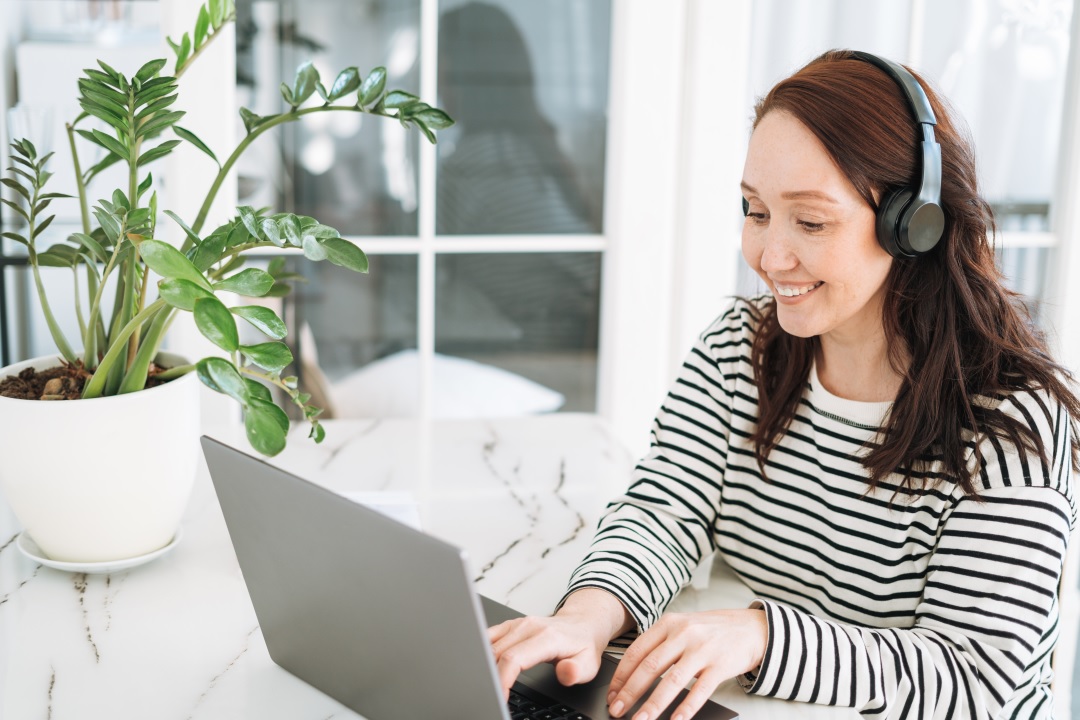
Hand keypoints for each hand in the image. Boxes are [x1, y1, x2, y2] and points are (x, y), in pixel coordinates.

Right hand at [488, 589, 633, 699]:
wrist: (582, 623)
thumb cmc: (582, 645)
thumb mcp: (589, 663)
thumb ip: (577, 671)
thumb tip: (565, 672)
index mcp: (546, 637)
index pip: (514, 659)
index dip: (502, 680)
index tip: (500, 697)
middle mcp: (529, 627)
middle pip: (497, 653)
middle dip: (489, 677)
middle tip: (489, 696)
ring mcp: (517, 624)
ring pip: (489, 645)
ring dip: (483, 666)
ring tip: (484, 684)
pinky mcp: (510, 625)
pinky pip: (488, 637)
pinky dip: (481, 652)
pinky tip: (481, 666)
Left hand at [606, 609, 766, 719]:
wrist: (753, 627)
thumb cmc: (713, 630)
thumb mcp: (684, 626)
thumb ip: (661, 643)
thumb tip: (633, 674)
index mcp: (669, 623)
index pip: (637, 651)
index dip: (621, 675)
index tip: (612, 693)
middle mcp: (683, 633)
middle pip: (650, 667)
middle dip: (630, 692)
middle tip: (617, 710)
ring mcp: (702, 649)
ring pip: (671, 681)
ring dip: (653, 704)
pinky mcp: (720, 665)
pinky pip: (699, 690)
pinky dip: (685, 708)